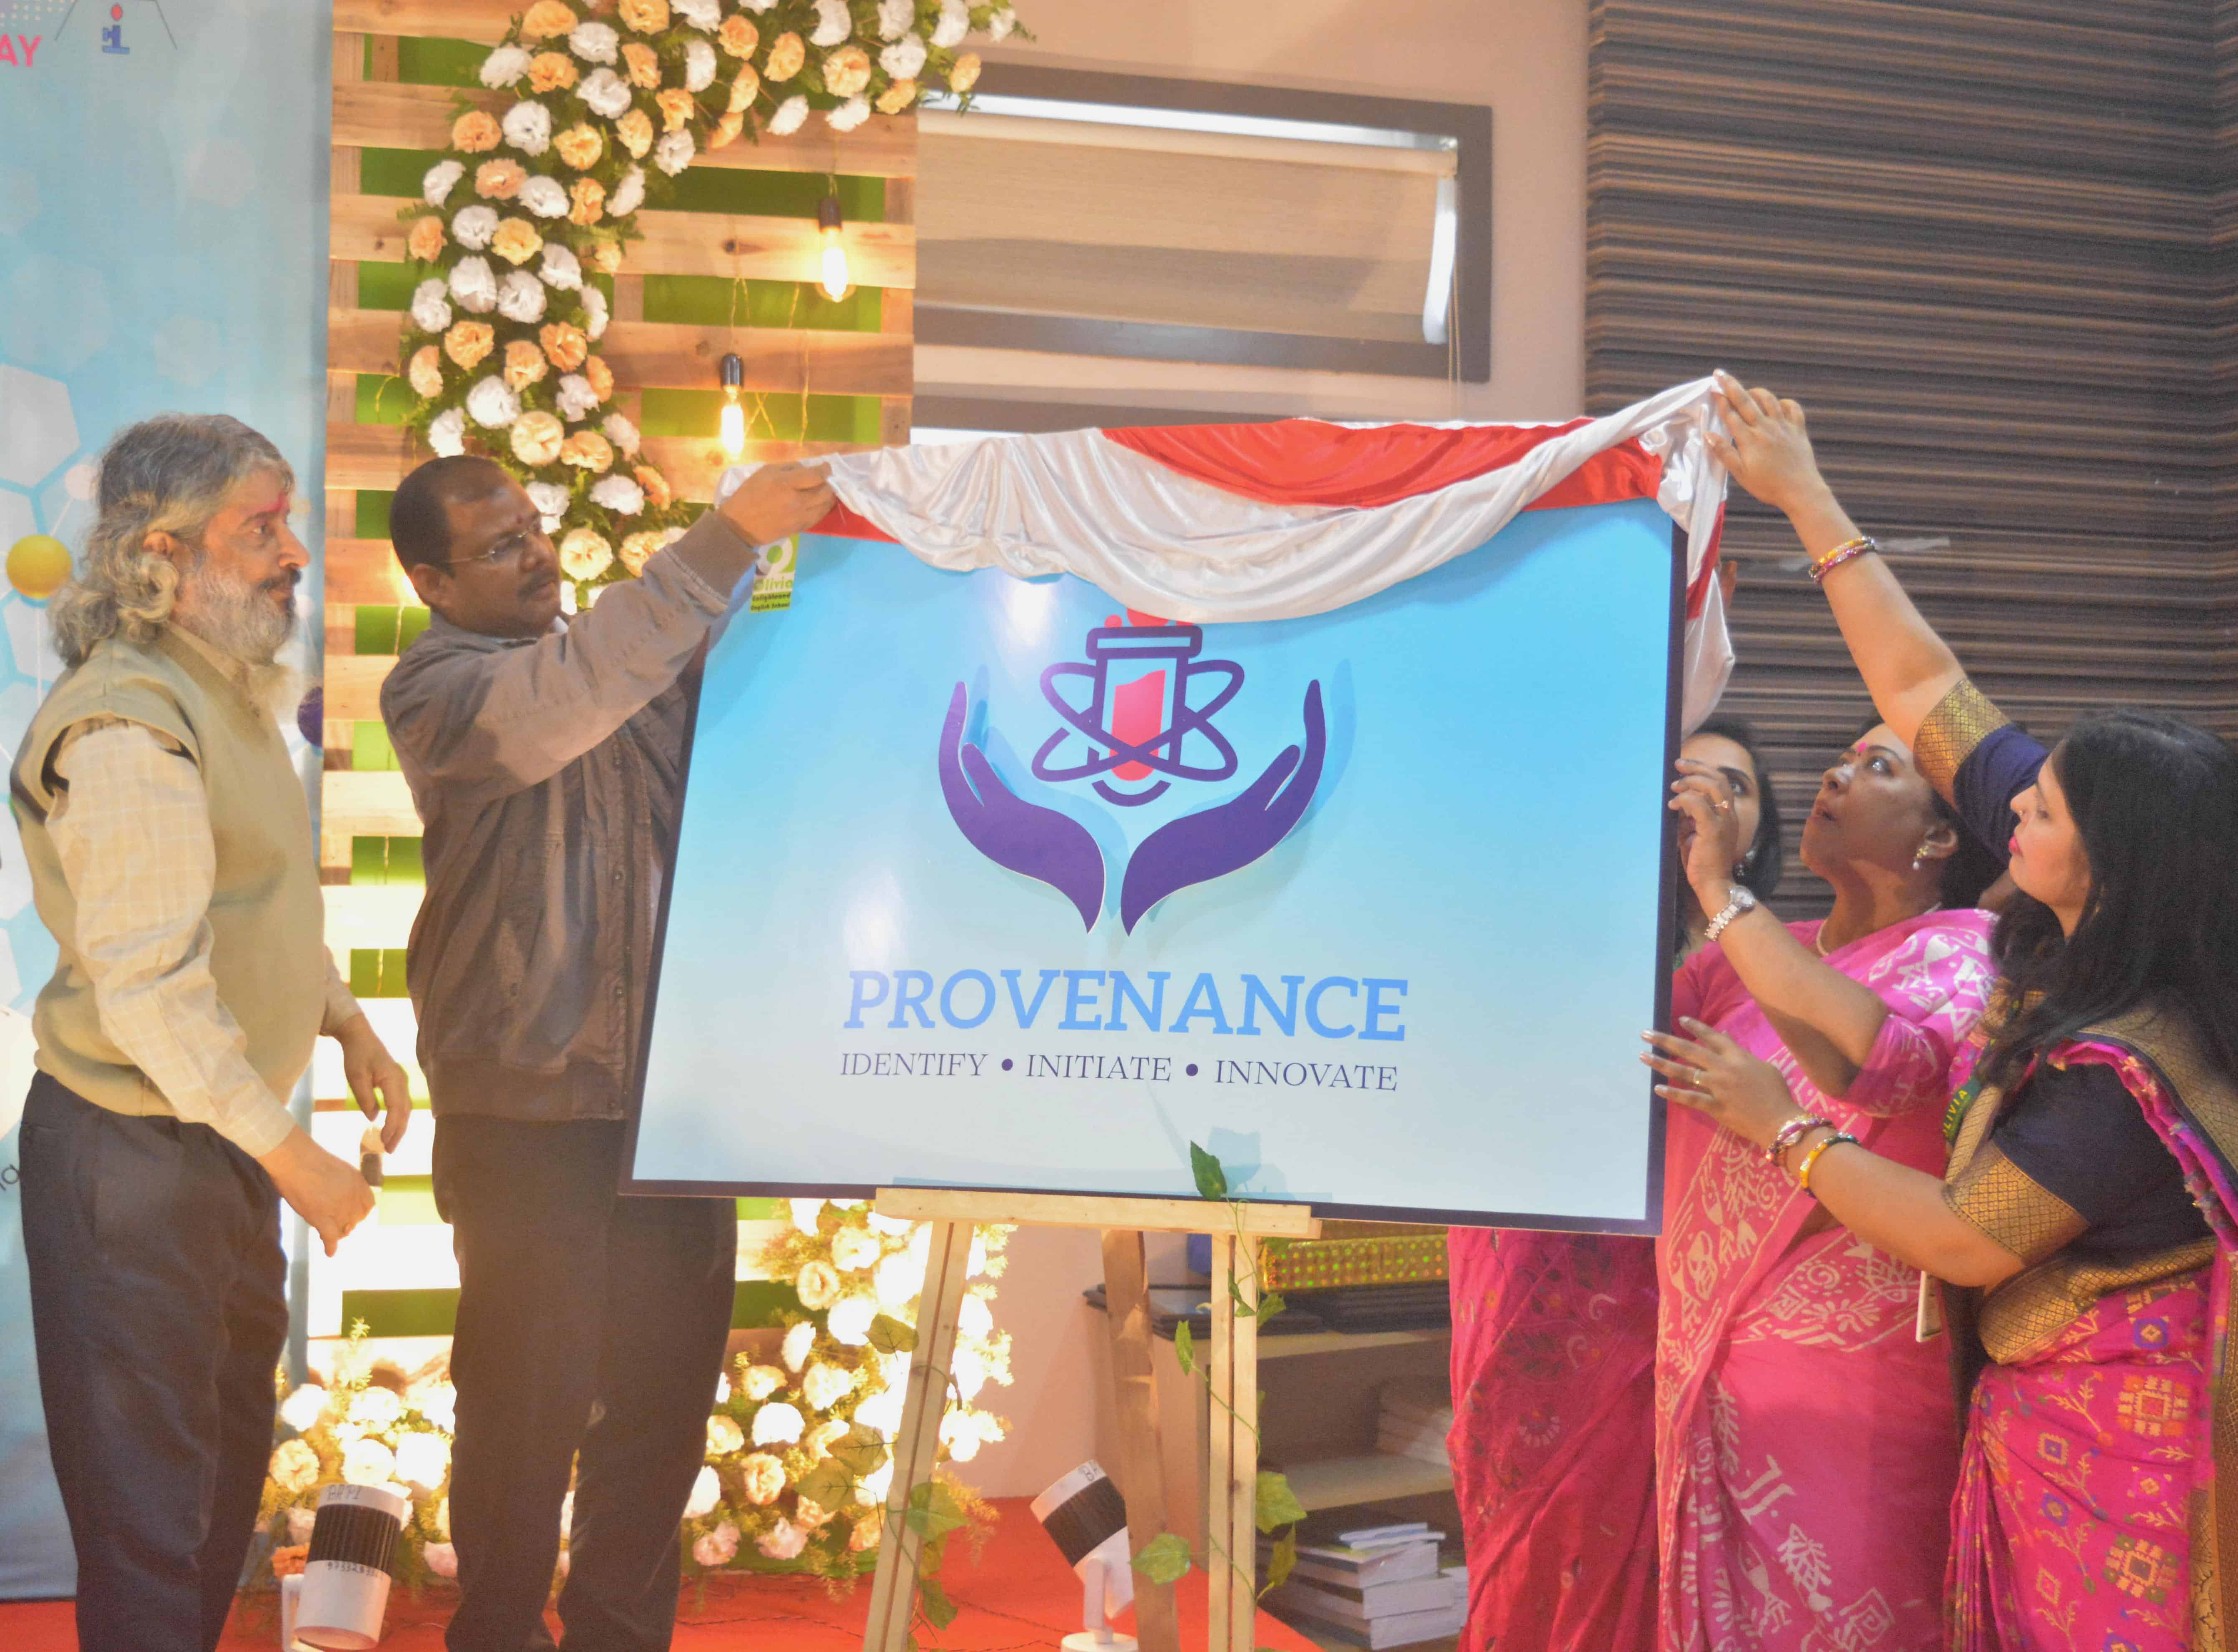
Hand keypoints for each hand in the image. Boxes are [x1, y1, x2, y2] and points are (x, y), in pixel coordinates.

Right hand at [256, 1128, 375, 1256]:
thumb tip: (340, 1193)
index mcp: (359, 1183)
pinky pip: (330, 1237)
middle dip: (348, 1223)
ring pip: (343, 1229)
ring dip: (338, 1233)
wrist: (295, 1158)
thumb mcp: (338, 1169)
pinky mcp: (322, 1218)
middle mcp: (353, 1197)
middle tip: (338, 1225)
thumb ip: (344, 1183)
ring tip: (331, 1235)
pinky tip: (330, 1252)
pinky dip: (330, 1246)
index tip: (352, 1215)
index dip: (359, 1212)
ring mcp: (339, 1209)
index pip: (367, 1206)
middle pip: (355, 1219)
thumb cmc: (310, 1159)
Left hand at [334, 1012, 411, 1152]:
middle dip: (398, 1132)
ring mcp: (401, 1081)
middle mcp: (402, 1081)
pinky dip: (398, 1118)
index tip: (384, 1143)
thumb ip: (365, 1098)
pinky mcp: (397, 1082)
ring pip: (405, 1109)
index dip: (391, 1127)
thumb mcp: (355, 1077)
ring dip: (399, 1127)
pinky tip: (391, 1127)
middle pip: (405, 1112)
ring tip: (391, 1143)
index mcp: (393, 1079)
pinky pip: (402, 1104)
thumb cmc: (356, 1054)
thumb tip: (373, 1118)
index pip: (397, 1109)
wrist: (360, 1035)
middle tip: (389, 1150)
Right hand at [718, 461, 834, 545]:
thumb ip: (788, 468)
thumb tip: (807, 468)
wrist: (740, 525)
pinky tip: (817, 504)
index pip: (816, 476)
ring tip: (822, 492)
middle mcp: (796, 501)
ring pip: (825, 506)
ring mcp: (799, 517)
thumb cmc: (749, 494)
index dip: (825, 470)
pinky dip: (821, 509)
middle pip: (825, 491)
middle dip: (828, 483)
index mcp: (785, 483)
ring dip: (827, 497)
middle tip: (823, 480)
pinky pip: (818, 517)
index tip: (826, 467)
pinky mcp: (799, 528)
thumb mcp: (764, 472)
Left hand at [1640, 1019, 1800, 1149]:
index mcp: (1737, 1057)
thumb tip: (1725, 1038)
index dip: (1696, 1027)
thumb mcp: (1764, 1067)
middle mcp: (1723, 1068)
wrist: (1780, 1121)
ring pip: (1683, 1072)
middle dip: (1665, 1040)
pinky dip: (1673, 1093)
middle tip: (1645, 1034)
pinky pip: (1690, 1098)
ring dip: (1661, 1063)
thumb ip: (1741, 1053)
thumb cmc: (1776, 1094)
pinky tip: (1658, 1088)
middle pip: (1690, 1050)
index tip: (1679, 1020)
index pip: (1713, 1037)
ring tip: (1643, 1056)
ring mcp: (1717, 1087)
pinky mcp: (1714, 1106)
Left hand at [1669, 756, 1745, 907]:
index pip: (1720, 782)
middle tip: (1677, 765)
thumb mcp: (1693, 833)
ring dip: (1690, 781)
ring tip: (1673, 786)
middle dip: (1696, 767)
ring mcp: (1723, 822)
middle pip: (1719, 779)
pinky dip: (1684, 799)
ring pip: (1712, 786)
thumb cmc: (1701, 861)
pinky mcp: (1713, 830)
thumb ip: (1689, 817)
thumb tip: (1676, 801)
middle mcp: (1729, 815)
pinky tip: (1673, 805)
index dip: (1703, 770)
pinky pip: (1699, 804)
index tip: (1684, 767)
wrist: (1712, 884)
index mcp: (1726, 814)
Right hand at [1704, 371, 1832, 517]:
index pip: (1731, 414)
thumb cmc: (1768, 486)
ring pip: (1769, 399)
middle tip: (1720, 374)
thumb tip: (1708, 435)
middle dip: (1731, 385)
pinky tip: (1777, 405)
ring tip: (1748, 391)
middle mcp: (1765, 427)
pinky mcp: (1798, 429)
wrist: (1801, 490)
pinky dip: (1783, 402)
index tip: (1712, 389)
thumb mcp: (1741, 474)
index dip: (1720, 400)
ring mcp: (1783, 426)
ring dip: (1756, 392)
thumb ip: (1724, 453)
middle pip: (1745, 401)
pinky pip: (1792, 408)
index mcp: (1749, 439)